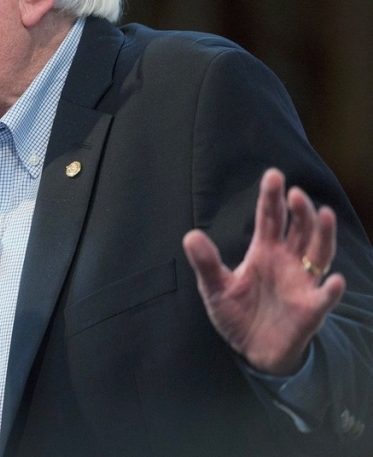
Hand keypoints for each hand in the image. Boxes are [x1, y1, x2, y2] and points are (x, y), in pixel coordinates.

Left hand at [183, 168, 345, 374]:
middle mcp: (287, 262)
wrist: (252, 349)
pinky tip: (333, 279)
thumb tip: (190, 236)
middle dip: (299, 211)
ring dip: (323, 235)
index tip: (274, 175)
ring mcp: (302, 284)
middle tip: (295, 193)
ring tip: (324, 214)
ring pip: (318, 254)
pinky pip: (323, 298)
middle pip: (298, 230)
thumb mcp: (215, 288)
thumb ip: (206, 263)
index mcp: (263, 252)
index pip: (270, 219)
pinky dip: (330, 290)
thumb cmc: (237, 313)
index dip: (272, 198)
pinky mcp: (310, 310)